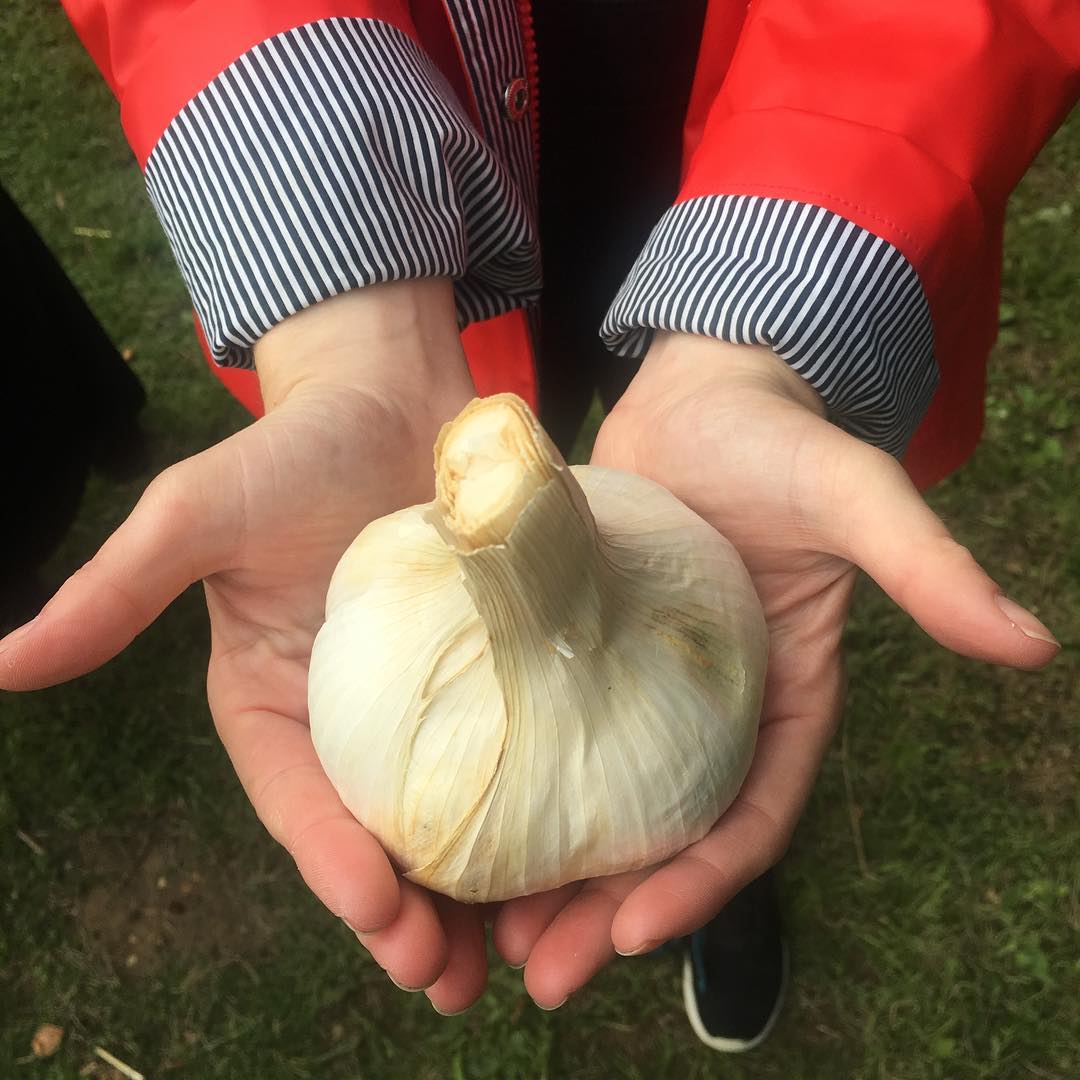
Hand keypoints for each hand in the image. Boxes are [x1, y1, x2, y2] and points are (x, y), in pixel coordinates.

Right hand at [0, 281, 488, 1013]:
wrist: (394, 399)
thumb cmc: (293, 450)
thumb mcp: (198, 515)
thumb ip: (118, 589)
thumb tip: (2, 664)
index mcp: (271, 700)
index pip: (296, 796)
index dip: (331, 859)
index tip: (377, 911)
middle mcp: (347, 716)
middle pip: (373, 829)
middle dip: (403, 911)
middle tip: (445, 974)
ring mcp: (426, 701)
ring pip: (444, 815)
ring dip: (470, 893)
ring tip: (503, 958)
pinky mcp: (492, 675)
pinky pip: (510, 754)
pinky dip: (527, 813)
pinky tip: (561, 864)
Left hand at [492, 332, 1059, 1007]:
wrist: (704, 389)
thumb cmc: (782, 440)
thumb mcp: (856, 498)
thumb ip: (927, 568)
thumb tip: (1031, 642)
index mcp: (781, 700)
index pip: (749, 819)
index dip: (701, 886)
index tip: (635, 932)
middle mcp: (709, 709)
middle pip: (661, 837)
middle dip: (606, 914)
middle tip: (539, 975)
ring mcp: (641, 685)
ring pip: (596, 803)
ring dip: (549, 876)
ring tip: (488, 939)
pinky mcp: (584, 650)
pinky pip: (548, 735)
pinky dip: (517, 789)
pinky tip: (464, 827)